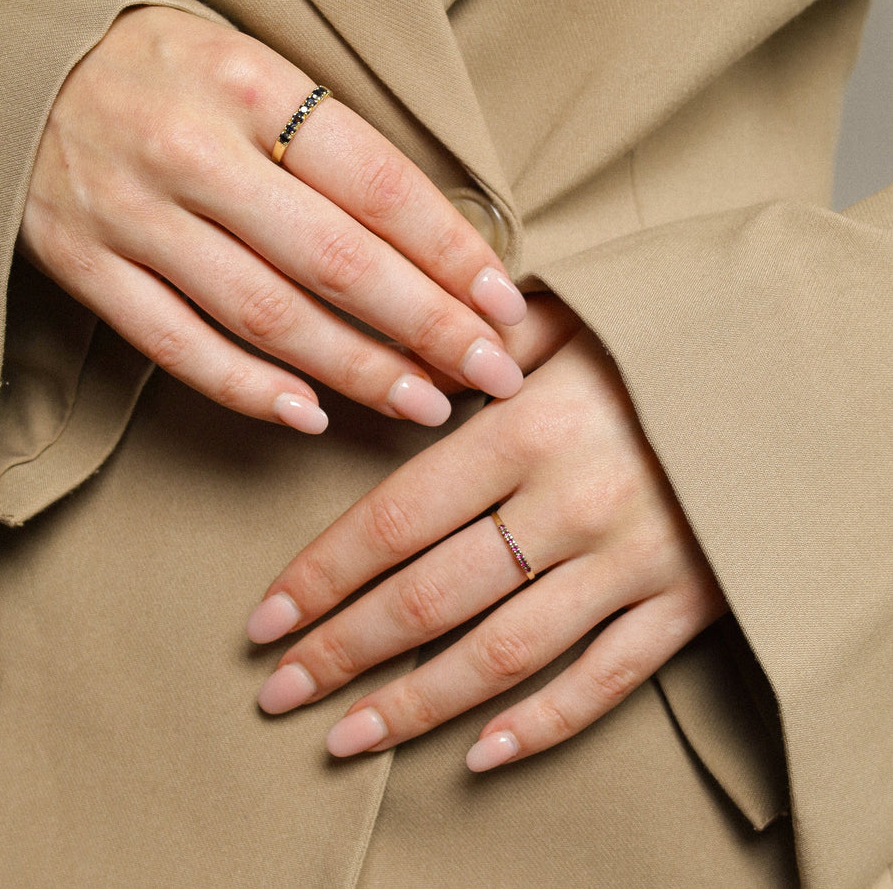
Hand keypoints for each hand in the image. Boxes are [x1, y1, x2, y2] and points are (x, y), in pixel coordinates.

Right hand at [20, 5, 529, 432]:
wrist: (13, 64)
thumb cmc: (163, 69)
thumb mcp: (249, 65)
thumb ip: (328, 142)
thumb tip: (434, 239)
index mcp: (248, 84)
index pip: (377, 184)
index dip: (452, 253)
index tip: (507, 306)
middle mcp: (191, 150)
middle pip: (334, 261)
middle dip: (426, 326)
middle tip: (492, 374)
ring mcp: (131, 214)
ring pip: (265, 314)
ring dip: (355, 370)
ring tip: (424, 404)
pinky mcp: (85, 265)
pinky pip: (177, 346)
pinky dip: (248, 388)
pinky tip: (311, 416)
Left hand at [245, 327, 725, 767]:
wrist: (803, 367)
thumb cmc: (671, 335)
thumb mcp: (577, 316)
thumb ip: (484, 343)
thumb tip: (410, 357)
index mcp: (530, 428)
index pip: (395, 517)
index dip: (323, 574)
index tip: (267, 618)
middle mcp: (573, 504)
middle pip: (431, 598)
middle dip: (343, 651)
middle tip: (278, 691)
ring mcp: (633, 563)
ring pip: (503, 656)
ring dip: (414, 704)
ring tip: (345, 736)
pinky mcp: (688, 604)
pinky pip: (606, 681)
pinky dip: (540, 725)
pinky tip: (477, 754)